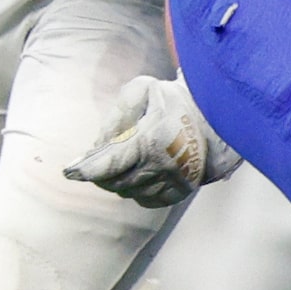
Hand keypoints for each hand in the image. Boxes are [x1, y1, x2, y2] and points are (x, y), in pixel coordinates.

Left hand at [63, 75, 243, 206]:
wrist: (221, 116)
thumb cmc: (177, 99)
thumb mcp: (144, 89)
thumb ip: (117, 113)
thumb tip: (99, 143)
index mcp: (149, 141)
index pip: (106, 165)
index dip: (84, 170)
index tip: (69, 170)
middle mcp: (160, 167)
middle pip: (113, 182)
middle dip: (99, 174)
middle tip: (96, 162)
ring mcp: (171, 182)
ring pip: (128, 192)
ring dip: (117, 181)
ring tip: (119, 164)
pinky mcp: (180, 192)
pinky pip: (146, 200)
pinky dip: (136, 190)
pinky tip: (139, 173)